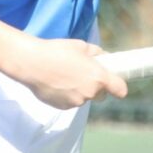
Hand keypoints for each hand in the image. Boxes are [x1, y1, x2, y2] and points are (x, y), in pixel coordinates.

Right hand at [9, 37, 128, 109]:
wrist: (32, 63)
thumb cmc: (57, 51)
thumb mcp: (81, 46)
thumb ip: (97, 53)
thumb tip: (105, 58)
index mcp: (98, 76)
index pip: (120, 89)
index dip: (119, 86)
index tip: (116, 83)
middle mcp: (90, 92)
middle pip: (101, 95)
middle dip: (96, 86)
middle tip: (84, 73)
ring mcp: (76, 102)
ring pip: (84, 97)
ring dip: (80, 90)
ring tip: (64, 75)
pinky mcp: (63, 107)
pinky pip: (71, 101)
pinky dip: (67, 95)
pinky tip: (57, 83)